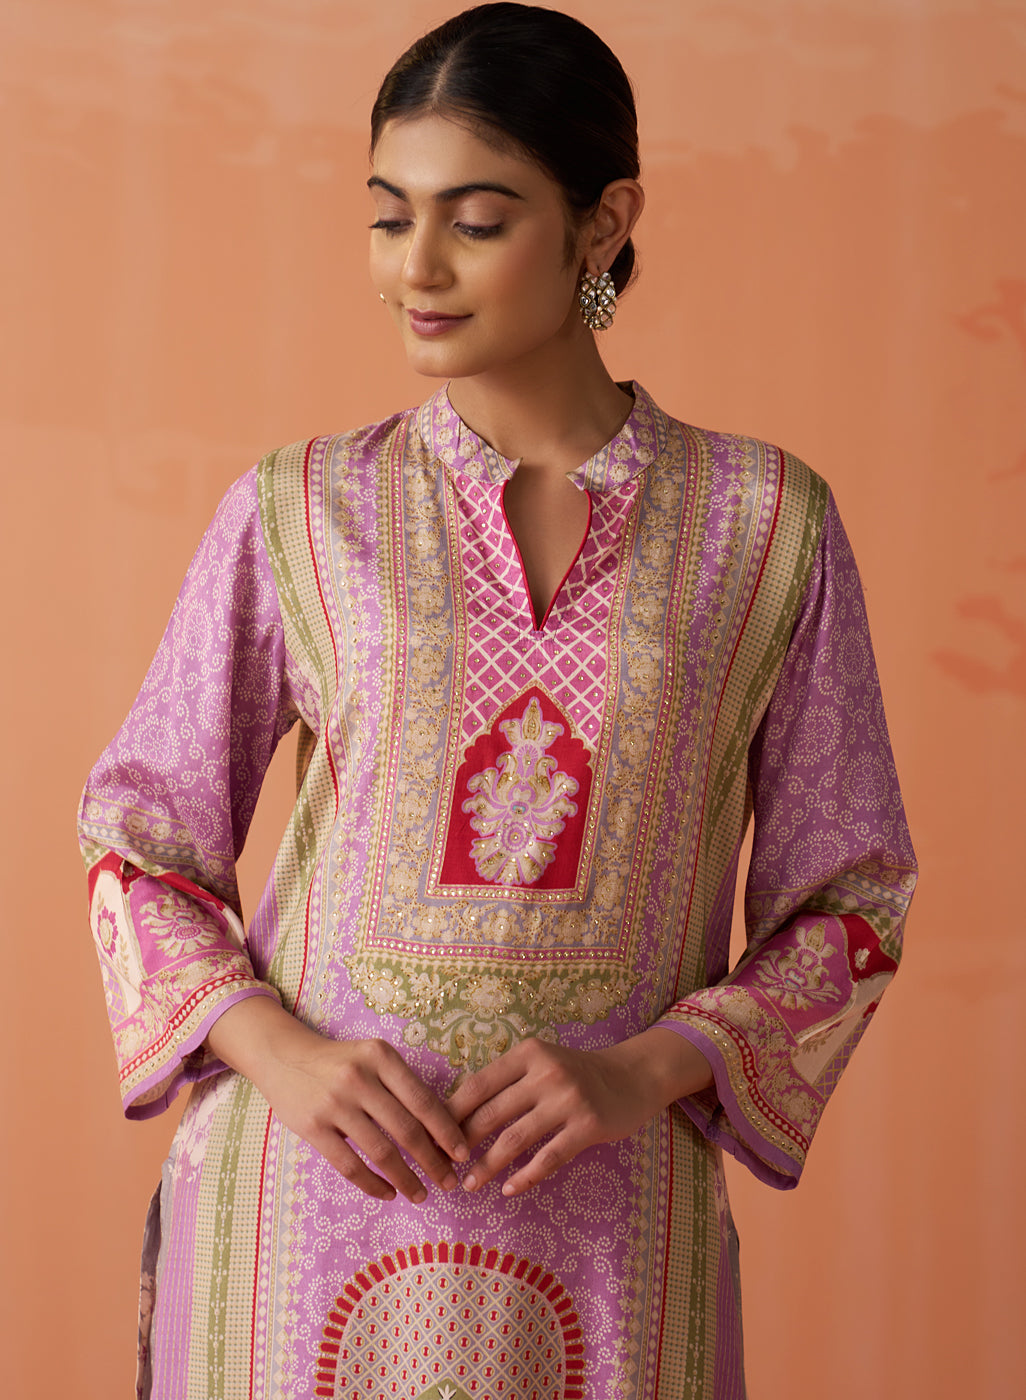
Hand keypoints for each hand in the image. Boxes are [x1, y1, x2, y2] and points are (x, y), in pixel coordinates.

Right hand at [206, 996, 467, 1203]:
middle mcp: (359, 1078)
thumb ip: (402, 1086)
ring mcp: (334, 1104)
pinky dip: (372, 1184)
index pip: (423, 1101)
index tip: (463, 1154)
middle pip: (406, 1129)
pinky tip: (387, 1194)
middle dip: (433, 1161)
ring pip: (380, 1151)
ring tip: (421, 1195)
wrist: (284, 1057)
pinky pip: (349, 1165)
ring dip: (406, 1179)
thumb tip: (441, 1130)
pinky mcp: (313, 1127)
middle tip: (449, 1181)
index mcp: (381, 1057)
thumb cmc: (341, 1061)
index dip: (446, 1131)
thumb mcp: (373, 1057)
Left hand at [445, 1026, 711, 1197]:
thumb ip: (507, 1080)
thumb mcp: (541, 1062)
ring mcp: (568, 1099)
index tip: (434, 1138)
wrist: (631, 1077)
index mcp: (528, 1053)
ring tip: (470, 1184)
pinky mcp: (587, 1126)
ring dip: (487, 1166)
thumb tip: (458, 1114)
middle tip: (444, 1168)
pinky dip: (525, 1177)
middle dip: (462, 1145)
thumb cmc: (576, 1073)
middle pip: (491, 1114)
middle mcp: (546, 1072)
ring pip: (514, 1139)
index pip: (478, 1085)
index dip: (451, 1115)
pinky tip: (509, 1189)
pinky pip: (548, 1158)